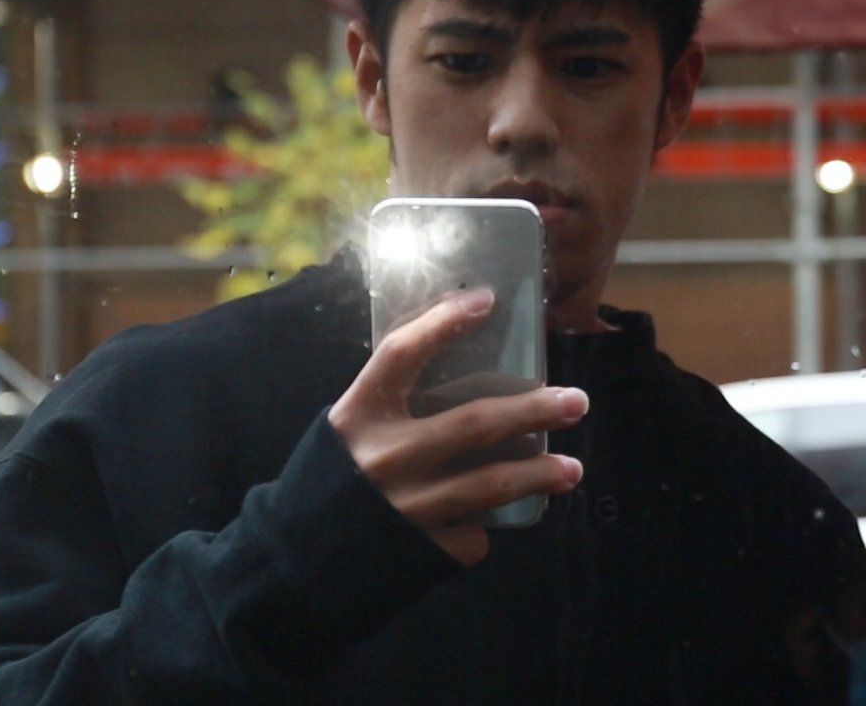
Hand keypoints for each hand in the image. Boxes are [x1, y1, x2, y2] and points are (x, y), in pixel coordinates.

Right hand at [328, 288, 587, 565]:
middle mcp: (381, 459)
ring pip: (490, 485)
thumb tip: (465, 370)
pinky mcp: (418, 551)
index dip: (442, 323)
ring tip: (572, 469)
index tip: (485, 300)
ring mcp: (402, 508)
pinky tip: (501, 522)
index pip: (401, 354)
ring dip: (540, 475)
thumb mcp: (349, 433)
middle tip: (577, 401)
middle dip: (534, 410)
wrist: (288, 565)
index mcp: (358, 417)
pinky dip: (487, 527)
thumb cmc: (330, 482)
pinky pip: (472, 535)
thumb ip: (395, 408)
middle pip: (473, 424)